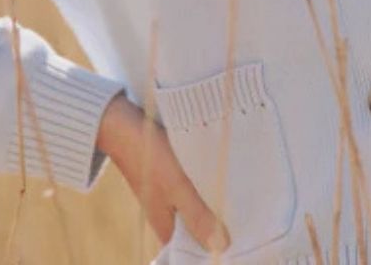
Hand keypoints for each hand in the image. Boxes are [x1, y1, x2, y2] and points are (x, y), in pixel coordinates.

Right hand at [98, 92, 231, 252]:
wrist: (120, 123)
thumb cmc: (148, 154)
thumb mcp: (176, 185)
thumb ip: (196, 214)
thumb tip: (222, 246)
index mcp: (166, 226)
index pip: (195, 248)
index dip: (216, 246)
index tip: (242, 239)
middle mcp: (167, 214)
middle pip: (199, 228)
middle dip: (220, 224)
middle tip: (250, 216)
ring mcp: (168, 194)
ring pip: (199, 207)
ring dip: (216, 204)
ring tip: (243, 197)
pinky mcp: (171, 176)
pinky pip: (194, 188)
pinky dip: (208, 186)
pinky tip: (224, 177)